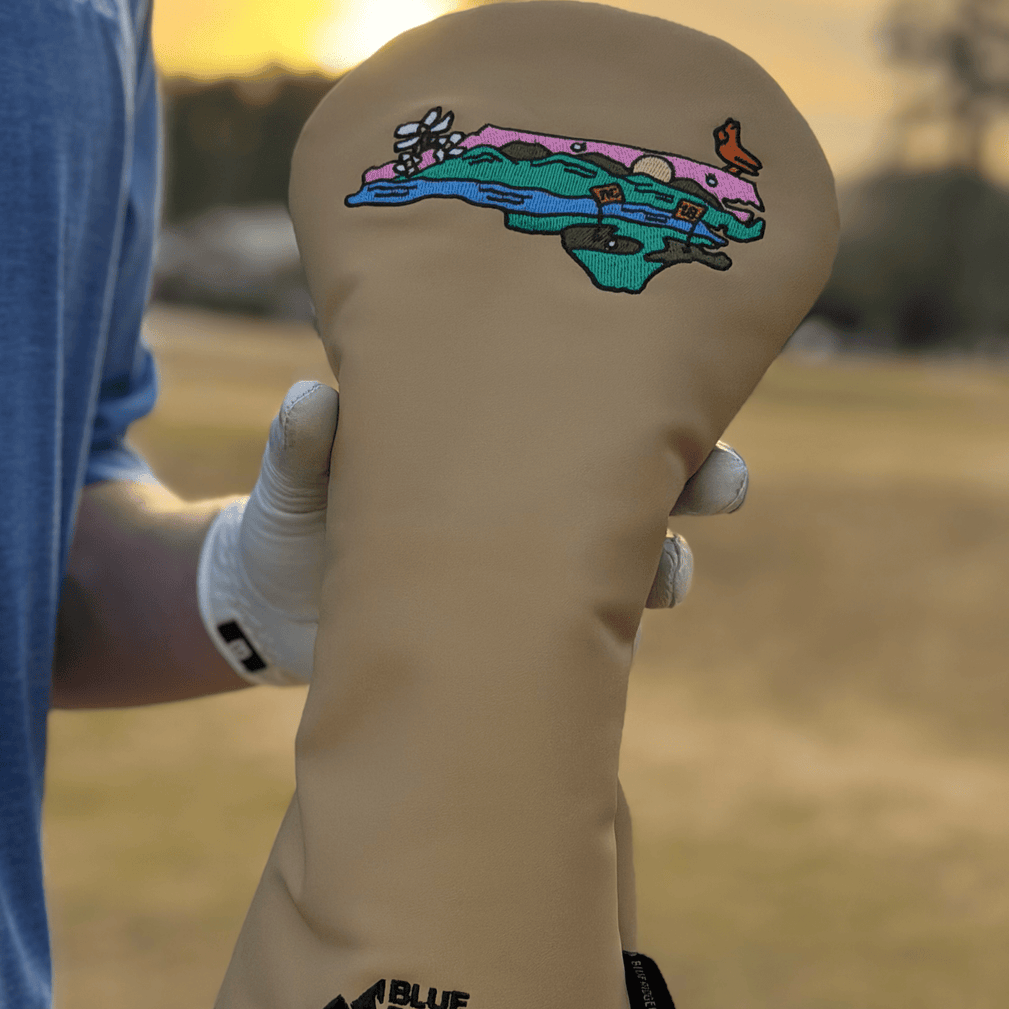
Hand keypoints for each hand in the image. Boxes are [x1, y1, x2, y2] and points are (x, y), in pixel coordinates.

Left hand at [197, 384, 748, 683]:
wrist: (283, 615)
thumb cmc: (294, 525)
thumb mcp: (295, 483)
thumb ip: (306, 449)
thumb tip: (312, 402)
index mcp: (494, 438)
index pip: (584, 406)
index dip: (642, 394)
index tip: (691, 380)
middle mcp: (531, 496)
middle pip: (639, 476)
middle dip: (695, 478)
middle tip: (725, 483)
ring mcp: (535, 565)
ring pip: (634, 555)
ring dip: (668, 560)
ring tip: (672, 572)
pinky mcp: (526, 627)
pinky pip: (595, 624)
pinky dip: (619, 623)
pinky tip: (627, 626)